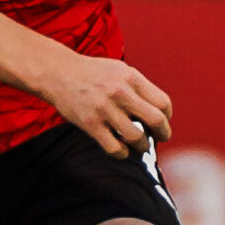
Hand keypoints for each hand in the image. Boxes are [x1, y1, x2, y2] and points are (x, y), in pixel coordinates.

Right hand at [41, 51, 172, 156]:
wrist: (58, 72)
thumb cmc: (92, 73)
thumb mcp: (119, 70)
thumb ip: (138, 87)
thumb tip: (159, 111)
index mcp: (131, 77)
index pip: (163, 103)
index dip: (167, 117)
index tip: (162, 122)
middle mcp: (120, 92)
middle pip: (156, 120)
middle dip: (163, 134)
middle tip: (160, 138)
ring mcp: (104, 109)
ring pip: (136, 137)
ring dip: (143, 146)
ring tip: (140, 146)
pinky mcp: (90, 123)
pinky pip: (114, 148)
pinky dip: (123, 154)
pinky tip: (122, 150)